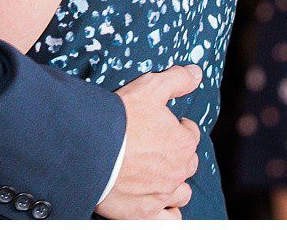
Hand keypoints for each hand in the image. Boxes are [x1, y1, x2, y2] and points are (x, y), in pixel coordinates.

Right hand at [98, 65, 201, 219]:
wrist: (90, 149)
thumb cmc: (120, 117)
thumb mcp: (150, 87)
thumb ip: (177, 79)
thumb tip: (197, 72)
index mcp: (182, 142)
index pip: (190, 134)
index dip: (177, 127)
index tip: (162, 124)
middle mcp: (178, 171)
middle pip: (187, 163)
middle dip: (177, 154)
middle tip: (156, 147)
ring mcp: (162, 194)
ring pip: (182, 193)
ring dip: (175, 184)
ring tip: (158, 175)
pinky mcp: (145, 213)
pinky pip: (170, 220)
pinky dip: (168, 213)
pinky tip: (158, 203)